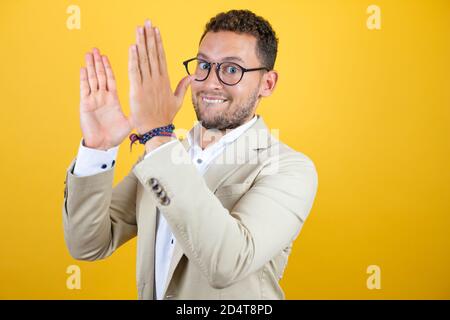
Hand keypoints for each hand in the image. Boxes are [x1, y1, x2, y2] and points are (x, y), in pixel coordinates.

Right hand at [79, 48, 131, 149]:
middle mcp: (103, 97)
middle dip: (99, 62)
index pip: (111, 79)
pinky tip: (83, 68)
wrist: (103, 145)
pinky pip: (85, 89)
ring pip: (92, 79)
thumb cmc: (115, 135)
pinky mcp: (85, 105)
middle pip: (101, 75)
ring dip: (91, 66)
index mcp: (113, 99)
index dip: (110, 68)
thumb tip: (148, 107)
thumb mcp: (129, 121)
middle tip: (97, 49)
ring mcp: (93, 100)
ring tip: (90, 53)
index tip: (108, 57)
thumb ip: (136, 111)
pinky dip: (84, 78)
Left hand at [128, 19, 193, 134]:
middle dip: (149, 37)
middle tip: (147, 23)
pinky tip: (133, 47)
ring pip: (144, 59)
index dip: (158, 43)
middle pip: (152, 54)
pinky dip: (134, 59)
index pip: (161, 57)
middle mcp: (157, 80)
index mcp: (165, 81)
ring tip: (139, 29)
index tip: (156, 30)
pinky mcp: (137, 90)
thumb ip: (183, 86)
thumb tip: (192, 76)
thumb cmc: (165, 116)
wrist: (156, 129)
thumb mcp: (177, 100)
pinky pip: (135, 71)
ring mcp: (147, 84)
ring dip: (141, 43)